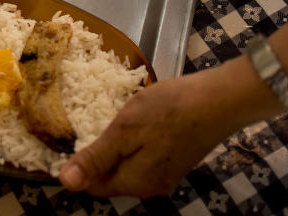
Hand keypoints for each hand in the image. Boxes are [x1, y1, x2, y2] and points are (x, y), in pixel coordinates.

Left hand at [58, 66, 249, 197]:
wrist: (221, 100)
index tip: (74, 135)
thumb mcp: (125, 130)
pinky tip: (139, 119)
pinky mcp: (175, 161)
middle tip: (96, 119)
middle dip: (100, 152)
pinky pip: (144, 158)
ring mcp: (166, 175)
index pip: (92, 186)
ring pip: (127, 165)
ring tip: (117, 116)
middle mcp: (150, 188)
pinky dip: (135, 141)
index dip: (79, 163)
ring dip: (117, 144)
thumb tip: (66, 183)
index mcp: (135, 183)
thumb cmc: (171, 110)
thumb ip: (96, 158)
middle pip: (111, 177)